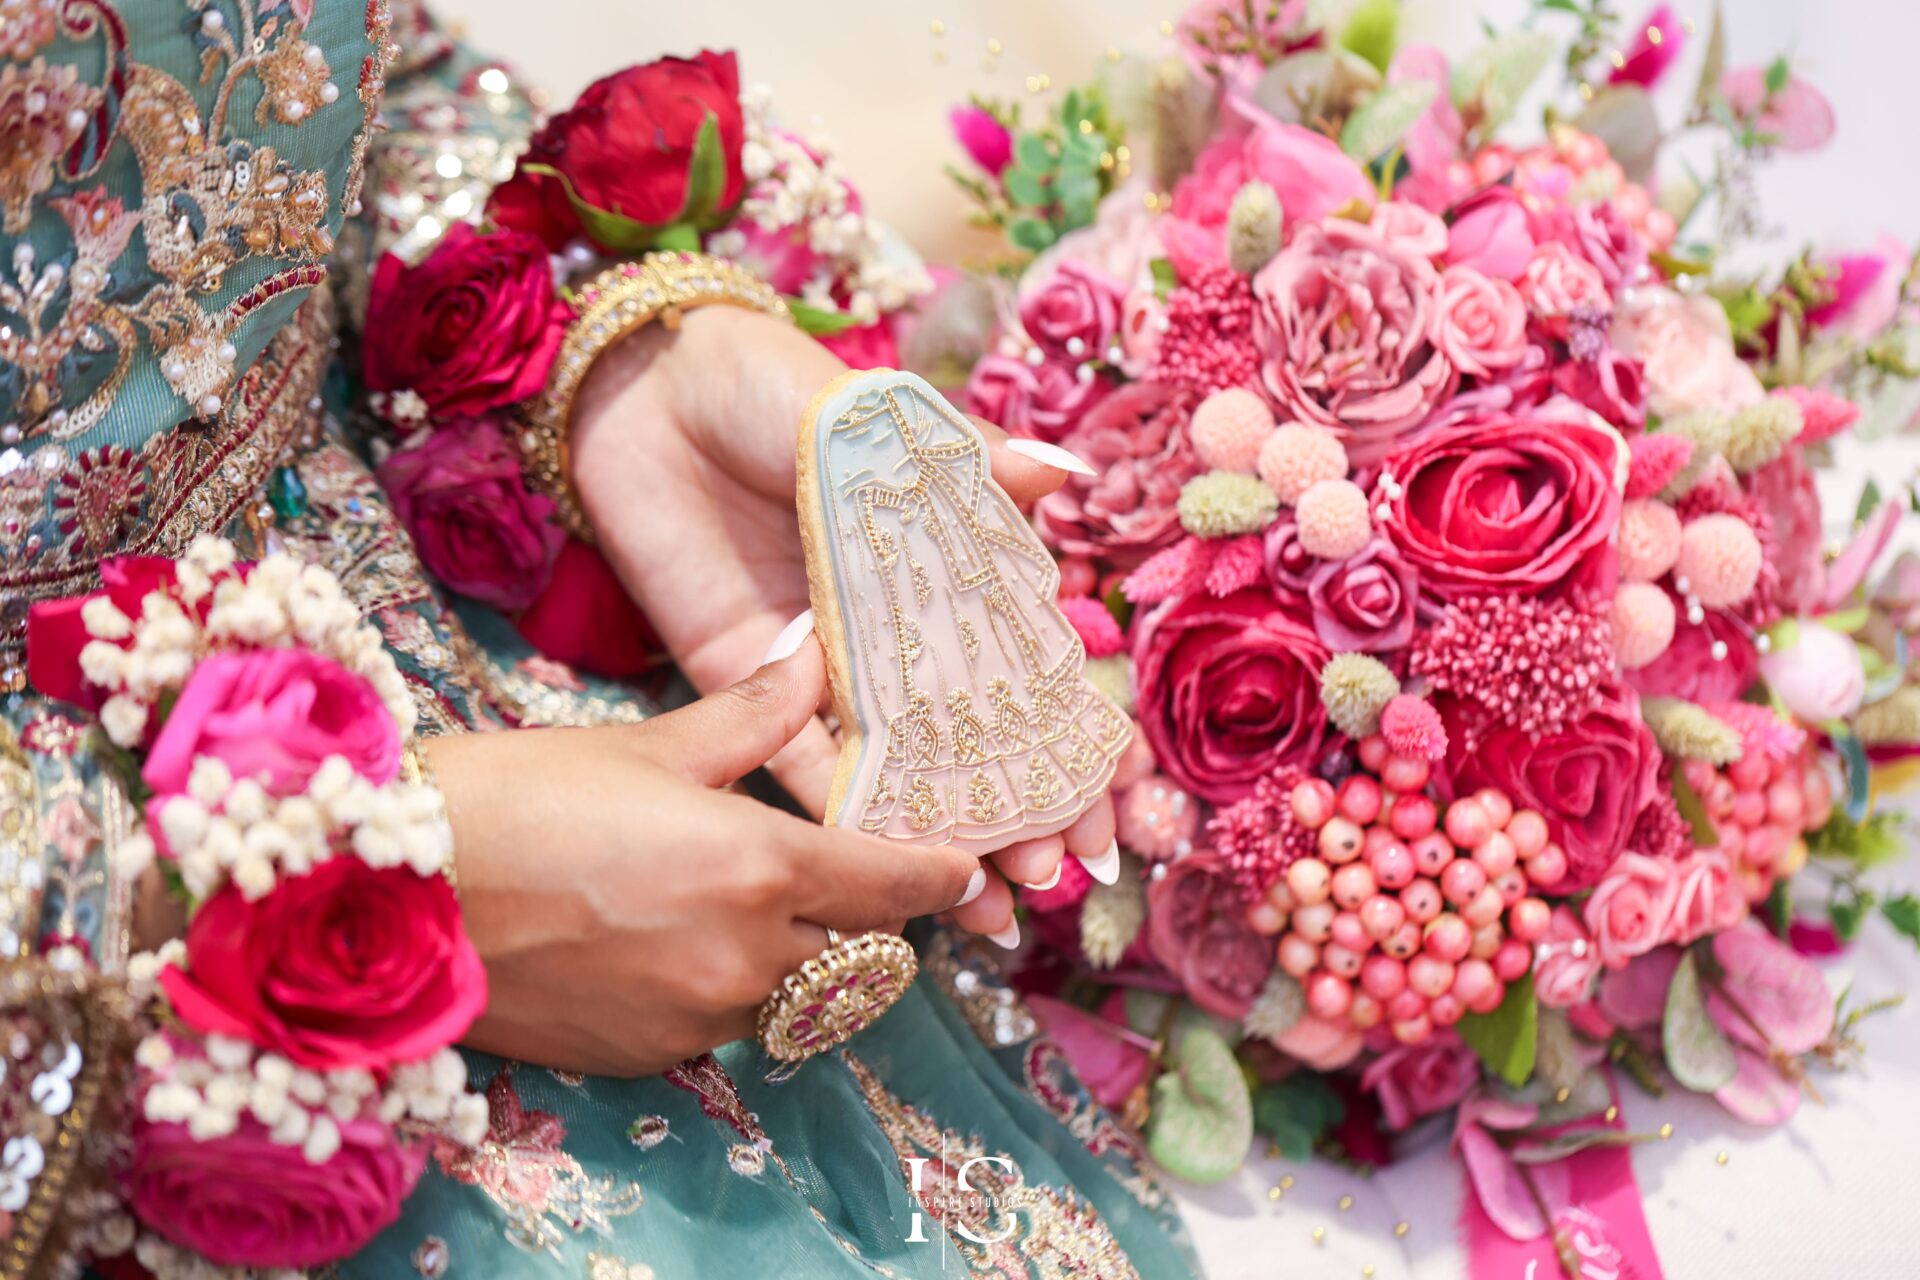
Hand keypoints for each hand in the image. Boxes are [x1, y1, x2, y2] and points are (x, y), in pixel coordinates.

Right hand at [428, 637, 981, 1075]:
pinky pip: (725, 1024)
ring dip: (791, 953)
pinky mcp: (650, 1058)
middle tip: (836, 868)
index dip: (938, 874)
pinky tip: (666, 940)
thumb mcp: (649, 745)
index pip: (896, 887)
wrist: (392, 895)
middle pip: (858, 949)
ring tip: (731, 897)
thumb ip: (754, 713)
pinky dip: (723, 988)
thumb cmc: (518, 797)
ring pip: (793, 992)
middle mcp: (746, 958)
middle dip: (861, 913)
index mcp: (762, 870)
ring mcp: (698, 1018)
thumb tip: (816, 652)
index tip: (962, 865)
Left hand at [569, 306, 1119, 943]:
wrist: (652, 390)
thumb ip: (973, 464)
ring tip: (999, 906)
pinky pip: (803, 765)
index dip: (1070, 733)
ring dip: (947, 841)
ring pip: (900, 772)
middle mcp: (892, 631)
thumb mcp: (886, 420)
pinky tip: (896, 871)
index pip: (1025, 668)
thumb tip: (1070, 478)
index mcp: (939, 569)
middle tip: (1059, 873)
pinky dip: (849, 820)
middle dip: (1022, 810)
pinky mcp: (750, 684)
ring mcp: (825, 666)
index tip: (1115, 795)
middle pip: (973, 739)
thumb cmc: (779, 390)